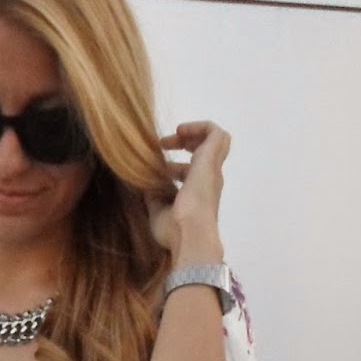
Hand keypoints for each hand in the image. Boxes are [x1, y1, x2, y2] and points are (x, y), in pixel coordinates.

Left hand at [147, 120, 231, 258]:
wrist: (189, 233)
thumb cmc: (174, 230)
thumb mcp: (158, 212)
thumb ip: (154, 198)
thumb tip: (145, 186)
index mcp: (198, 195)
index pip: (192, 175)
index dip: (175, 168)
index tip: (158, 168)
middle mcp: (209, 180)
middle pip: (206, 154)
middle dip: (185, 144)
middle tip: (163, 145)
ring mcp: (212, 169)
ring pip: (216, 141)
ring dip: (195, 133)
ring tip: (175, 134)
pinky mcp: (211, 158)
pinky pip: (215, 132)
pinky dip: (199, 126)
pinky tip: (180, 131)